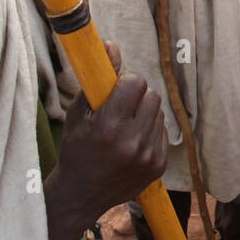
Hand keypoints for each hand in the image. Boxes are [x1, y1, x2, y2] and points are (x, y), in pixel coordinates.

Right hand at [44, 41, 166, 239]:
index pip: (136, 83)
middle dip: (138, 95)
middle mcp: (131, 143)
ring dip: (145, 113)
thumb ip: (96, 79)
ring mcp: (147, 157)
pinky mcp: (159, 166)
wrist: (81, 195)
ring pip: (159, 113)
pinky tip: (132, 142)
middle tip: (122, 106)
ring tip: (125, 126)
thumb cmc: (75, 149)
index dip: (126, 82)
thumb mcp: (78, 113)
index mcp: (108, 127)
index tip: (117, 88)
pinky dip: (150, 131)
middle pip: (152, 95)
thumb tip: (111, 45)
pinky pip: (163, 132)